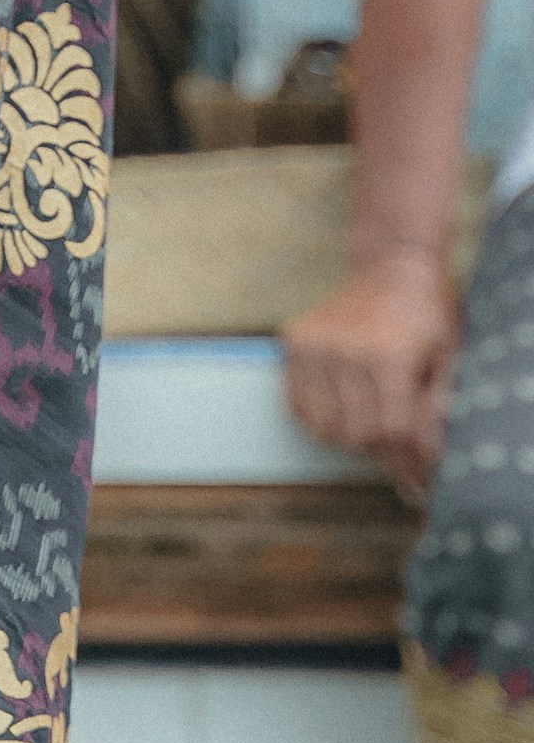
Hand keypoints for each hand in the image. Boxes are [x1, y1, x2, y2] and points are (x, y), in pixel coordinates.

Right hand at [283, 246, 460, 501]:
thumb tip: (424, 461)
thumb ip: (436, 411)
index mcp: (388, 355)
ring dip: (350, 440)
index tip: (418, 480)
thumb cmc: (426, 313)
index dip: (408, 461)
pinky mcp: (293, 341)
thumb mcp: (448, 358)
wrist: (391, 263)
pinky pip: (297, 404)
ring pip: (324, 427)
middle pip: (358, 434)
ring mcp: (314, 345)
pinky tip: (343, 413)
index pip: (392, 431)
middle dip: (382, 454)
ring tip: (371, 430)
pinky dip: (319, 420)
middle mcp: (345, 350)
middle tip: (398, 455)